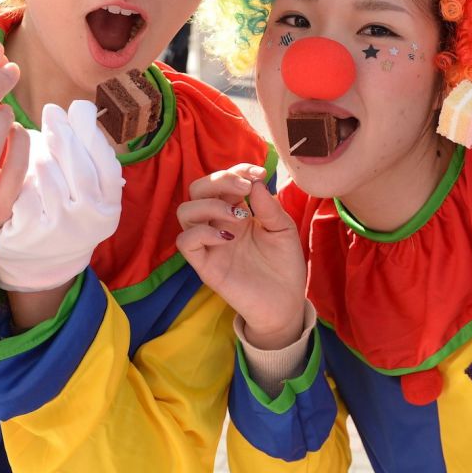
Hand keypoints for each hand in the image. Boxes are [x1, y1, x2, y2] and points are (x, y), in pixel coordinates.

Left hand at [0, 100, 124, 292]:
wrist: (42, 263)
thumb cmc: (65, 210)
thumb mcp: (86, 191)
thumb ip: (87, 155)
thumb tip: (78, 109)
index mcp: (109, 205)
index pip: (106, 162)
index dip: (91, 132)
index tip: (77, 107)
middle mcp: (92, 219)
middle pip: (80, 167)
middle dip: (65, 134)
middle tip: (51, 111)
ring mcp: (62, 229)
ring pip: (49, 177)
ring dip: (40, 153)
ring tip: (33, 138)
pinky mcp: (32, 234)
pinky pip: (24, 194)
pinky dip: (20, 178)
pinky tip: (17, 168)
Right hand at [177, 166, 305, 349]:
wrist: (286, 303)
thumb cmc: (284, 265)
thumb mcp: (284, 230)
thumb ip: (269, 207)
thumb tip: (255, 182)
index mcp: (237, 210)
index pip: (223, 180)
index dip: (237, 169)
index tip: (259, 173)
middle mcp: (218, 223)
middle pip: (197, 189)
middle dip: (219, 180)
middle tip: (244, 188)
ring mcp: (209, 243)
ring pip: (185, 211)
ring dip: (210, 204)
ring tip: (238, 215)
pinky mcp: (204, 265)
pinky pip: (185, 242)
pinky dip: (202, 232)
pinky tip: (227, 236)